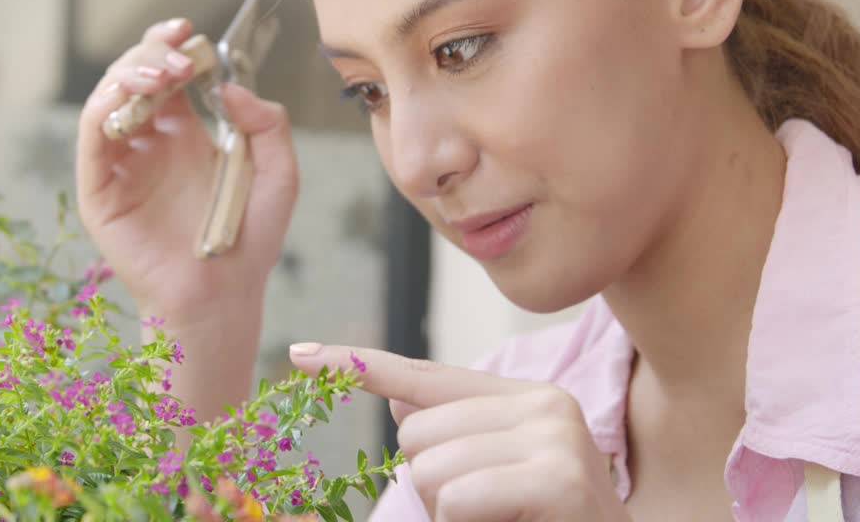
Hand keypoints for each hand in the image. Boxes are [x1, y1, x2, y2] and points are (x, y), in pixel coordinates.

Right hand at [75, 18, 298, 321]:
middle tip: (181, 55)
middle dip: (153, 54)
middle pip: (136, 78)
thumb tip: (230, 87)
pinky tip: (134, 96)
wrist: (224, 295)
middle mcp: (150, 144)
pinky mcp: (100, 189)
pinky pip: (93, 136)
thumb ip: (268, 125)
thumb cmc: (249, 240)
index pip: (168, 74)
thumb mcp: (279, 173)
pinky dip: (106, 106)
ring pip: (109, 99)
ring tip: (164, 73)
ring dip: (131, 74)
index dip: (173, 46)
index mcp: (186, 135)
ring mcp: (122, 165)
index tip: (190, 32)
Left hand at [288, 344, 628, 521]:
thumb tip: (395, 398)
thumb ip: (451, 434)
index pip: (424, 376)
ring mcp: (556, 436)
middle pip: (415, 433)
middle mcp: (544, 403)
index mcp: (524, 397)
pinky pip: (460, 499)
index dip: (356, 366)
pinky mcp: (561, 478)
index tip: (298, 354)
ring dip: (451, 514)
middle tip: (489, 509)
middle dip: (432, 485)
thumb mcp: (493, 476)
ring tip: (503, 519)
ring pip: (431, 470)